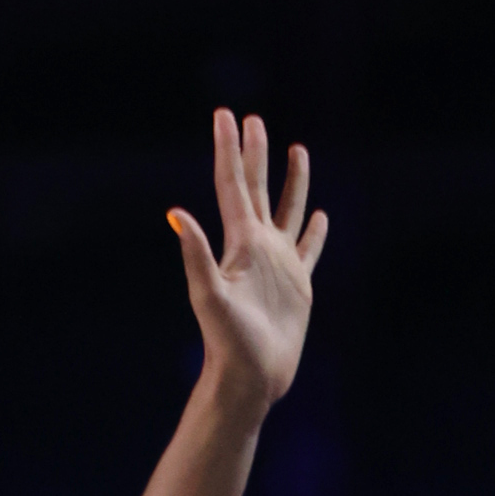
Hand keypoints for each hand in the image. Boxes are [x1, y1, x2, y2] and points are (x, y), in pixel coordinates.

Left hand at [171, 110, 325, 414]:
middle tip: (253, 119)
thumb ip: (196, 254)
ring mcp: (279, 265)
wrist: (250, 380)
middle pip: (257, 189)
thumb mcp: (210, 295)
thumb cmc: (227, 343)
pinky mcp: (298, 285)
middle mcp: (258, 248)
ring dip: (291, 181)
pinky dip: (314, 231)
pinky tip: (319, 216)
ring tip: (297, 149)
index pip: (232, 186)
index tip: (226, 115)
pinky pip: (308, 249)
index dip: (229, 150)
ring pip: (287, 211)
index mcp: (239, 244)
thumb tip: (175, 214)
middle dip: (255, 153)